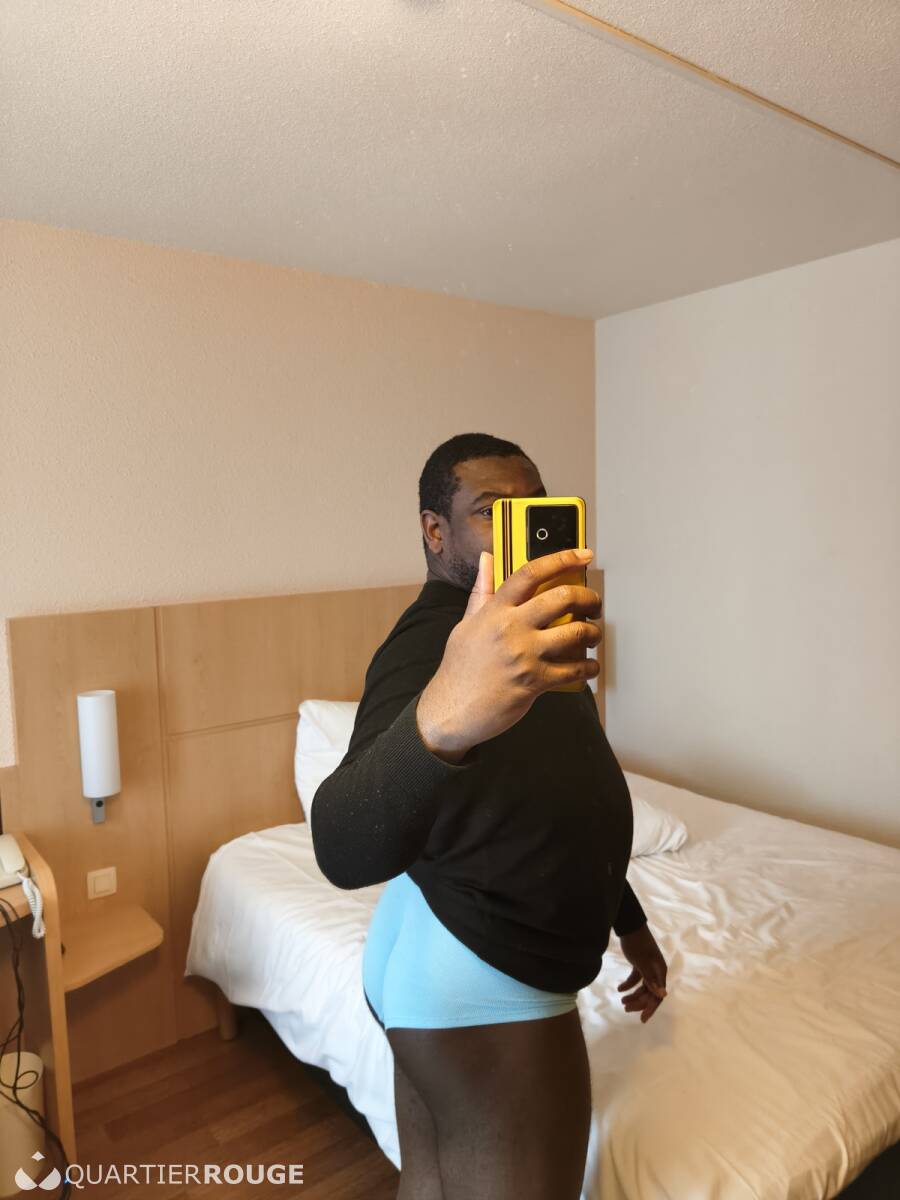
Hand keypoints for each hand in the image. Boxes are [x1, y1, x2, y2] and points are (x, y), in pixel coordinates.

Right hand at [416, 548, 602, 758]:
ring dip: (592, 633)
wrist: (451, 710)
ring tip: (592, 634)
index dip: (562, 558)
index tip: (582, 555)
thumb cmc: (459, 669)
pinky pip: (573, 670)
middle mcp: (511, 628)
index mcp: (495, 611)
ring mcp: (524, 655)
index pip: (531, 573)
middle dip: (588, 598)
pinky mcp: (534, 681)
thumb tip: (487, 560)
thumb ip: (482, 591)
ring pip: (575, 633)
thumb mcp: (466, 624)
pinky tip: (588, 667)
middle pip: (562, 598)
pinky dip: (588, 668)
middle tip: (593, 604)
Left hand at [617, 924, 667, 1023]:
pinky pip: (636, 978)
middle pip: (650, 992)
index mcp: (660, 972)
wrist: (629, 926)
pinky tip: (619, 989)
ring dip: (633, 995)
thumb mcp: (642, 963)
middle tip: (626, 1009)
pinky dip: (628, 984)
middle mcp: (656, 971)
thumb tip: (662, 995)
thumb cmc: (637, 944)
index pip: (658, 995)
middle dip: (639, 1002)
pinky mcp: (640, 964)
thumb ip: (651, 979)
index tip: (642, 1019)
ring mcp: (648, 967)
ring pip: (643, 987)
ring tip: (622, 1001)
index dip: (650, 1008)